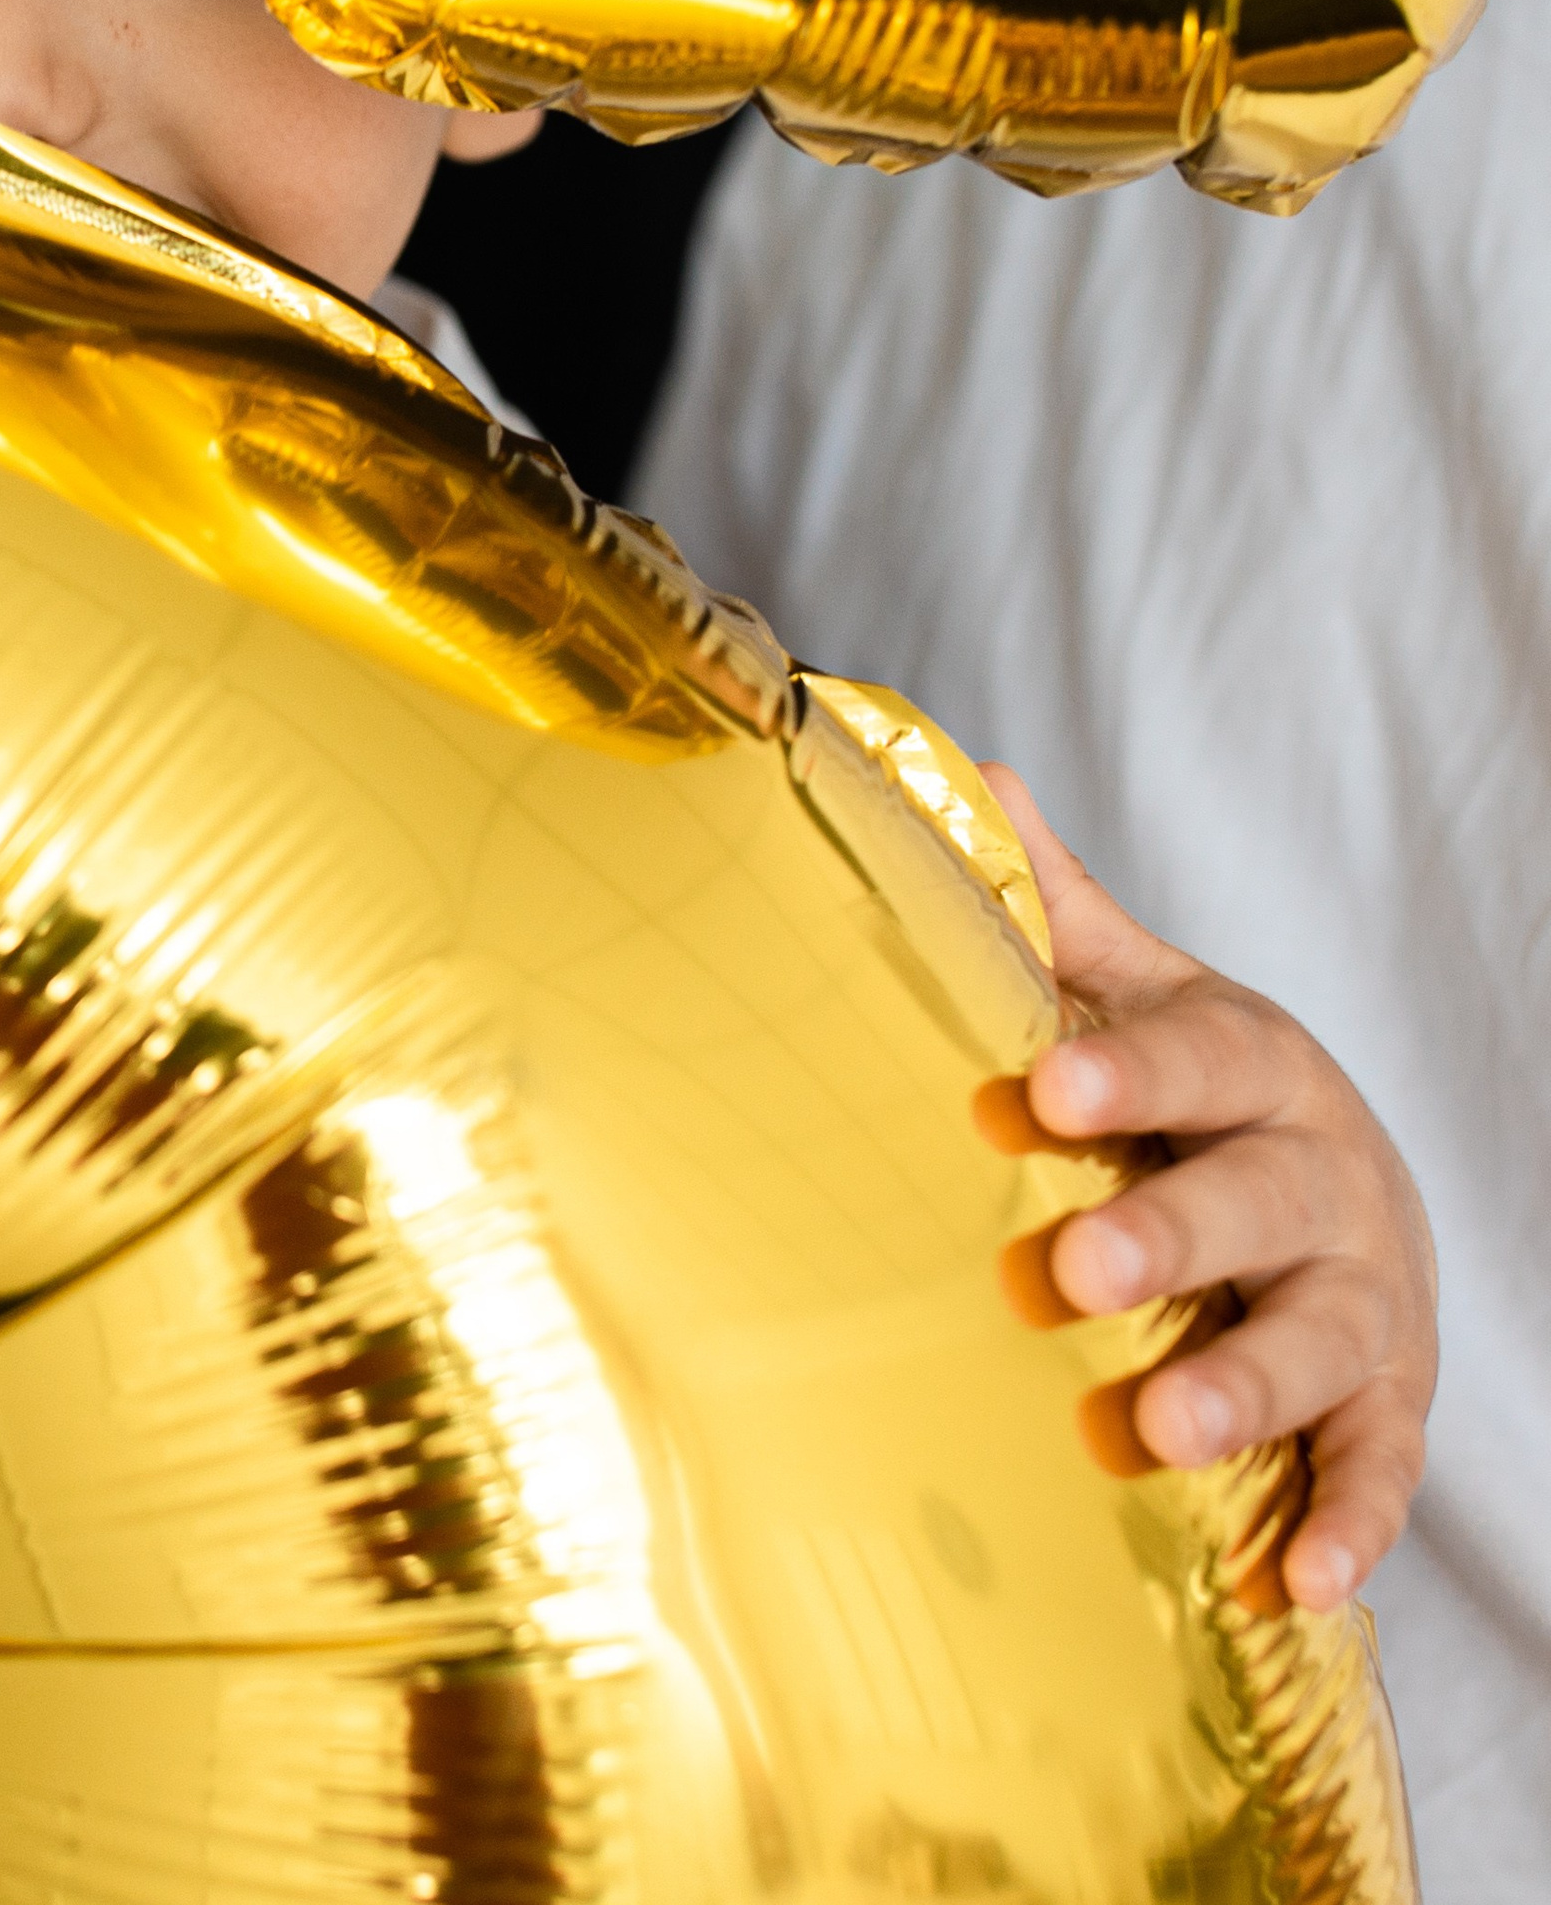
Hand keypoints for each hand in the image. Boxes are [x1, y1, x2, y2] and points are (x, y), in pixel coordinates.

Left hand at [982, 763, 1436, 1611]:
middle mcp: (1322, 1177)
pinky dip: (1346, 1524)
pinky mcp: (1388, 1407)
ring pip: (1317, 1341)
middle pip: (1256, 1203)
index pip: (1195, 1059)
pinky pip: (1377, 1469)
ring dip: (1246, 1388)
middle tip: (1073, 1269)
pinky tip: (1296, 1583)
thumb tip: (971, 777)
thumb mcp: (1146, 992)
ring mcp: (1362, 1297)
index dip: (1127, 1071)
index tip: (1046, 1089)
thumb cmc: (1201, 1088)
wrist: (1346, 1188)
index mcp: (1251, 1065)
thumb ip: (1061, 908)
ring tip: (1163, 1433)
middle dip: (1171, 1235)